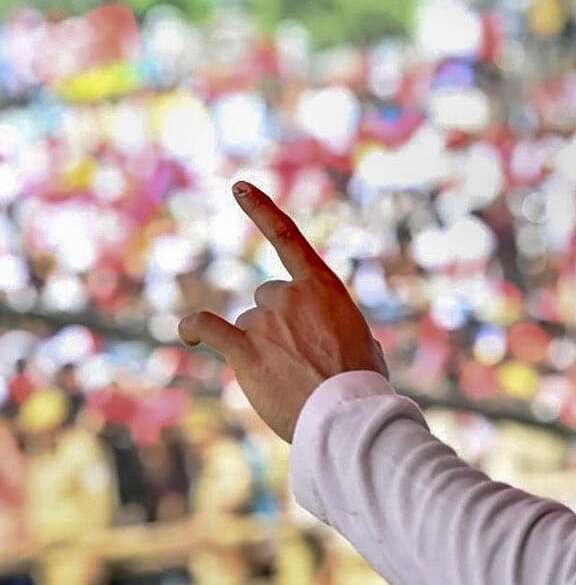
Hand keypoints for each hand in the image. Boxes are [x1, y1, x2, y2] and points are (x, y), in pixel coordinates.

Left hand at [178, 181, 387, 442]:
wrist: (347, 412)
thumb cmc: (361, 382)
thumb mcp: (361, 340)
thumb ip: (335, 325)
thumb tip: (320, 338)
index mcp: (324, 287)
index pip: (287, 237)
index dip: (260, 209)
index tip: (238, 186)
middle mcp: (291, 294)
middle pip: (267, 298)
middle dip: (278, 324)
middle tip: (300, 358)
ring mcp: (266, 320)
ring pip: (249, 324)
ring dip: (261, 346)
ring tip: (287, 376)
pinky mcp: (244, 349)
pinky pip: (209, 328)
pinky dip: (195, 329)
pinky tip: (190, 333)